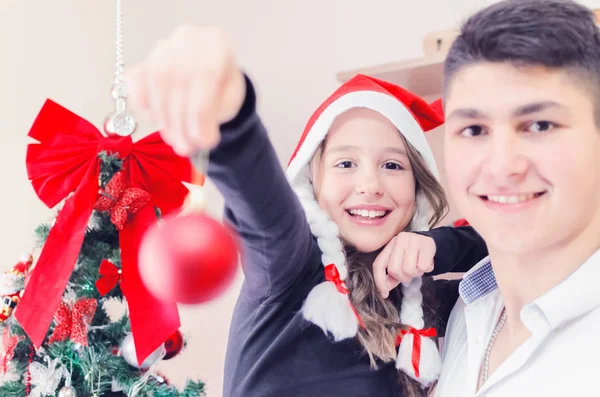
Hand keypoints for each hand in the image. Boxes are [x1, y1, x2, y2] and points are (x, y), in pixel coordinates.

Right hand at [126, 25, 245, 155]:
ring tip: (175, 140)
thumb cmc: (222, 89)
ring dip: (163, 118)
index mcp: (216, 43)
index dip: (202, 114)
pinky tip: (156, 121)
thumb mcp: (229, 100)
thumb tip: (198, 139)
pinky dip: (143, 105)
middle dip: (181, 121)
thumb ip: (215, 115)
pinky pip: (136, 82)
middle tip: (187, 147)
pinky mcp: (144, 61)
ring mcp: (163, 47)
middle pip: (178, 80)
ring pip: (156, 81)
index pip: (205, 76)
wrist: (211, 79)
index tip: (205, 141)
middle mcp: (188, 38)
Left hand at [373, 232, 435, 297]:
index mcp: (389, 245)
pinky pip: (423, 267)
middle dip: (403, 278)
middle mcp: (399, 240)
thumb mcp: (400, 263)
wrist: (431, 242)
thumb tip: (385, 291)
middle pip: (394, 270)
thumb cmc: (413, 255)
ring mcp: (412, 240)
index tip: (385, 294)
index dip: (380, 282)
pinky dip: (426, 269)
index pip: (379, 265)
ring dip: (416, 273)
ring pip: (409, 270)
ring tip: (419, 266)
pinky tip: (427, 262)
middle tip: (411, 273)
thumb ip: (391, 276)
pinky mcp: (426, 244)